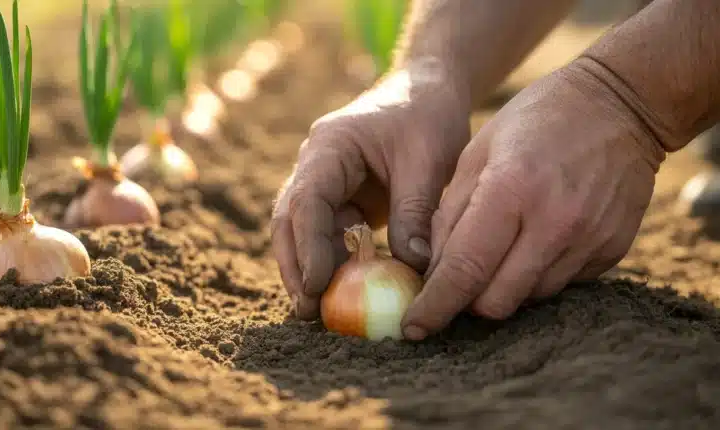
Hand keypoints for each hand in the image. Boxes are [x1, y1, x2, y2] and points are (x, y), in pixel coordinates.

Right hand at [272, 58, 471, 319]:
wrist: (428, 91)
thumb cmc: (428, 116)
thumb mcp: (428, 160)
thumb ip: (415, 212)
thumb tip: (412, 270)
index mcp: (330, 146)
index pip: (308, 200)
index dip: (308, 245)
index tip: (317, 285)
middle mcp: (317, 166)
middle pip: (291, 220)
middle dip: (295, 265)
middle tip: (307, 309)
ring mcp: (326, 183)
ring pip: (305, 231)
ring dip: (310, 268)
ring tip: (319, 310)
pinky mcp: (342, 200)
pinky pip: (330, 235)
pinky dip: (335, 262)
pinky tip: (344, 292)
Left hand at [400, 60, 666, 340]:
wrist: (621, 104)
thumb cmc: (536, 120)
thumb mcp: (477, 151)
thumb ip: (451, 214)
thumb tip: (432, 272)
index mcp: (510, 189)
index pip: (464, 269)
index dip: (434, 306)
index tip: (413, 328)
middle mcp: (553, 222)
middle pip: (496, 301)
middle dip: (467, 300)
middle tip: (458, 280)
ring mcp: (589, 240)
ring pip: (528, 298)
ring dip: (504, 286)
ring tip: (504, 246)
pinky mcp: (612, 250)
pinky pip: (562, 284)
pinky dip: (539, 273)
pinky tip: (539, 238)